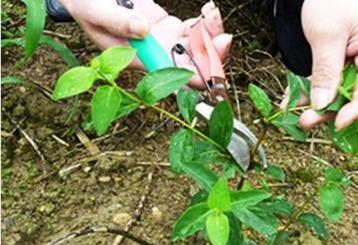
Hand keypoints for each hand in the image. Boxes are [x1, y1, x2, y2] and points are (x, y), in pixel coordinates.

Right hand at [59, 0, 231, 87]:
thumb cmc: (85, 5)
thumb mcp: (94, 10)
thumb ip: (117, 21)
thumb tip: (144, 30)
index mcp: (138, 60)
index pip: (170, 76)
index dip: (194, 76)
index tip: (211, 69)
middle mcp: (156, 56)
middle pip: (192, 64)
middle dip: (212, 56)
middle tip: (223, 38)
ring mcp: (165, 42)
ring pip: (198, 47)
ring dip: (212, 36)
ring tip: (212, 14)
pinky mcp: (170, 28)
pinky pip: (195, 31)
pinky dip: (206, 23)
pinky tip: (209, 12)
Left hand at [298, 0, 357, 129]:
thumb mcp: (326, 34)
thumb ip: (326, 70)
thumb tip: (322, 104)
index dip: (357, 108)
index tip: (338, 123)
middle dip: (333, 110)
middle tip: (307, 121)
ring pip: (344, 92)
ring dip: (321, 105)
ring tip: (300, 118)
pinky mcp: (344, 64)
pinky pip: (331, 83)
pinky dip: (313, 92)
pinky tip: (294, 102)